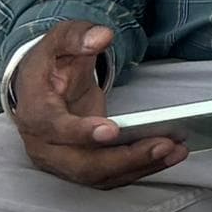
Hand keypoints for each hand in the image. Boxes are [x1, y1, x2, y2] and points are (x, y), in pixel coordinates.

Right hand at [9, 23, 185, 189]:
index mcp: (36, 111)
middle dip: (124, 158)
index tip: (112, 131)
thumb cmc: (52, 63)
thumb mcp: (60, 40)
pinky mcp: (79, 165)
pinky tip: (167, 156)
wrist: (39, 87)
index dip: (81, 133)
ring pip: (99, 175)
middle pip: (82, 164)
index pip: (54, 128)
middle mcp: (44, 144)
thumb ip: (78, 36)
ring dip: (139, 167)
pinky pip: (108, 175)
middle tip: (164, 144)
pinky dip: (138, 169)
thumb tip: (101, 37)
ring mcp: (60, 160)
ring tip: (176, 151)